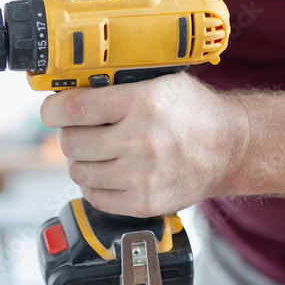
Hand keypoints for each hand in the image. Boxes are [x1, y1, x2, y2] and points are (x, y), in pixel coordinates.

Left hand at [40, 73, 249, 217]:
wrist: (233, 147)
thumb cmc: (194, 112)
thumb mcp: (159, 82)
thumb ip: (117, 85)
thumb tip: (69, 89)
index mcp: (142, 103)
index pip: (73, 109)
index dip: (52, 109)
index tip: (51, 110)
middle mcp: (141, 141)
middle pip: (71, 142)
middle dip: (69, 134)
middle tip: (81, 129)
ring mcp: (143, 176)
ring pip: (78, 171)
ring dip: (81, 160)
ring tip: (98, 150)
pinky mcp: (145, 202)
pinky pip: (94, 196)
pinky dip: (94, 183)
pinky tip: (109, 170)